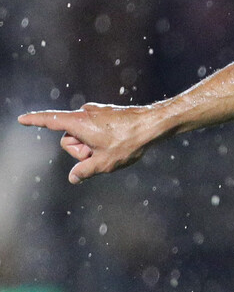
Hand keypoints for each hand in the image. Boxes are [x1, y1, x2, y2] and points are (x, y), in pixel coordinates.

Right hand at [17, 103, 168, 183]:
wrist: (153, 124)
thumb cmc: (128, 141)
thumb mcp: (104, 163)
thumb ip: (84, 171)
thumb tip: (73, 178)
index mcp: (78, 122)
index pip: (49, 121)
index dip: (34, 121)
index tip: (21, 119)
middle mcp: (84, 114)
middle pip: (69, 138)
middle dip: (80, 151)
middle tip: (99, 154)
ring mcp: (96, 113)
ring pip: (83, 136)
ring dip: (92, 146)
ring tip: (112, 148)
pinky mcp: (107, 115)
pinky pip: (96, 131)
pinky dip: (101, 141)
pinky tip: (119, 143)